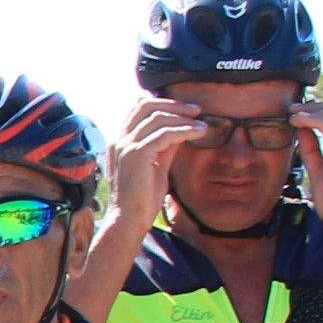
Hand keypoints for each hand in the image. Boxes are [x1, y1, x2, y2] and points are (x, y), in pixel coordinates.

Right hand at [107, 98, 195, 227]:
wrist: (129, 219)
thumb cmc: (141, 197)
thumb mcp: (156, 165)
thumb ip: (165, 146)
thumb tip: (182, 129)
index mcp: (120, 140)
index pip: (139, 108)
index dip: (164, 103)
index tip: (186, 110)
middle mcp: (119, 139)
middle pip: (146, 105)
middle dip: (174, 105)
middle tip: (196, 110)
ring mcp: (126, 146)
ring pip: (158, 117)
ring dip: (184, 118)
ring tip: (202, 125)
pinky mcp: (137, 154)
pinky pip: (165, 133)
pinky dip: (185, 130)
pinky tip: (199, 132)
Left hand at [294, 96, 322, 229]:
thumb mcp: (318, 169)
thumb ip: (312, 149)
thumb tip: (301, 129)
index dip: (318, 110)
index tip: (295, 112)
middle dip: (315, 106)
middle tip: (291, 109)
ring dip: (313, 111)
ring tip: (292, 115)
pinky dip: (316, 121)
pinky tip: (300, 122)